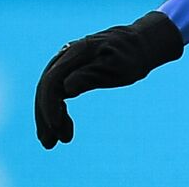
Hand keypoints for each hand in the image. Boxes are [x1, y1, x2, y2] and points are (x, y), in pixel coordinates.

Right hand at [36, 12, 183, 148]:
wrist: (143, 43)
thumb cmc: (134, 56)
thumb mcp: (119, 67)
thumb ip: (92, 76)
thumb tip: (66, 89)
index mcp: (78, 52)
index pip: (53, 81)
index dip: (49, 105)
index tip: (56, 126)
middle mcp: (67, 55)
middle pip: (47, 88)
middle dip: (46, 117)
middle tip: (51, 144)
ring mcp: (67, 62)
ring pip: (50, 91)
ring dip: (49, 117)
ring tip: (55, 141)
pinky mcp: (70, 70)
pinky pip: (58, 91)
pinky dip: (58, 109)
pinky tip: (63, 125)